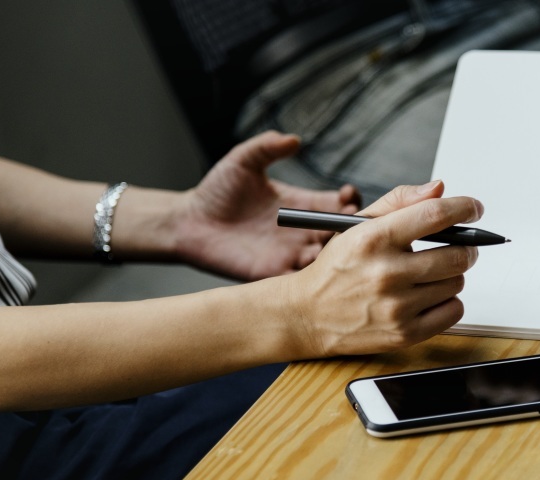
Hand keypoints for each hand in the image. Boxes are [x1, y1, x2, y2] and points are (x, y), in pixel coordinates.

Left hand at [174, 131, 359, 279]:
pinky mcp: (274, 273)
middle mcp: (301, 231)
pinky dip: (313, 277)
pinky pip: (302, 280)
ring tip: (331, 243)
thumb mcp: (243, 161)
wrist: (189, 222)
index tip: (349, 196)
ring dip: (335, 253)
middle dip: (350, 229)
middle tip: (348, 222)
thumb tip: (294, 139)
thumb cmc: (216, 190)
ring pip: (327, 258)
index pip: (338, 204)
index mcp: (301, 203)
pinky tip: (315, 266)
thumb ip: (267, 147)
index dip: (350, 201)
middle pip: (340, 233)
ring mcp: (290, 254)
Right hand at [284, 180, 482, 356]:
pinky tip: (429, 296)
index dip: (464, 208)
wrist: (308, 315)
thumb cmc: (338, 267)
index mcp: (374, 239)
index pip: (434, 215)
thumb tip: (440, 189)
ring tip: (429, 274)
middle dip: (465, 247)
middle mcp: (386, 273)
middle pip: (457, 254)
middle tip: (459, 246)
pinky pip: (454, 311)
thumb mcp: (359, 225)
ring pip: (457, 282)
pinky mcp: (404, 334)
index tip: (474, 208)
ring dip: (451, 275)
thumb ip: (400, 201)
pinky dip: (448, 302)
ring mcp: (396, 307)